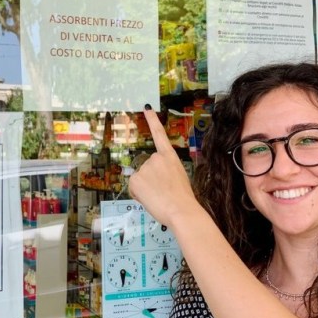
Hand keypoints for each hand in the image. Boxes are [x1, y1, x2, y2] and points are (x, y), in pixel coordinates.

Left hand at [128, 106, 196, 227]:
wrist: (181, 209)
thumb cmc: (183, 199)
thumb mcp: (178, 178)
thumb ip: (165, 173)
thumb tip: (154, 181)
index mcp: (169, 157)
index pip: (159, 134)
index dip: (152, 121)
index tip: (146, 108)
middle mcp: (155, 158)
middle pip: (146, 168)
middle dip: (150, 180)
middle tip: (163, 192)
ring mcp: (144, 167)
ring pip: (140, 179)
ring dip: (145, 189)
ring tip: (159, 197)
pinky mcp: (135, 178)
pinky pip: (133, 188)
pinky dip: (138, 195)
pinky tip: (150, 198)